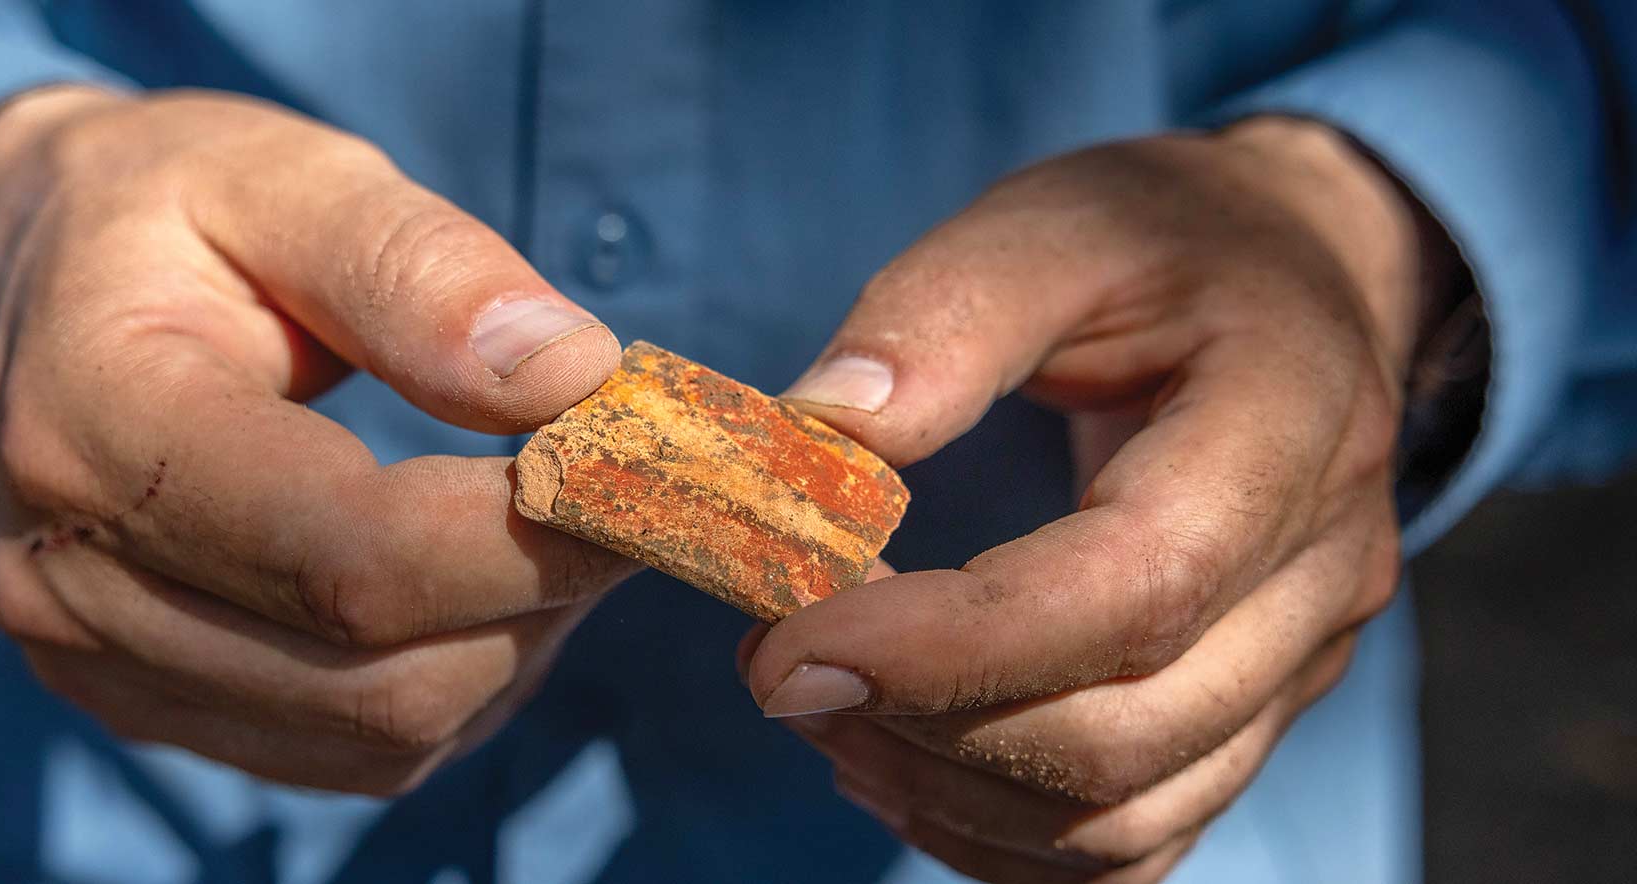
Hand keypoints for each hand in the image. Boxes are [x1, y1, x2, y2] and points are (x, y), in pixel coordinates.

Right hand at [0, 87, 637, 794]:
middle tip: (624, 494)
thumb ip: (418, 268)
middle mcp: (72, 584)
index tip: (646, 474)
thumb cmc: (171, 211)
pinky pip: (357, 751)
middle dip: (541, 595)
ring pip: (384, 733)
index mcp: (92, 428)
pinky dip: (458, 681)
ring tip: (548, 521)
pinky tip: (479, 582)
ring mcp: (102, 667)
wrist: (30, 279)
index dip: (527, 538)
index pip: (346, 555)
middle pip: (378, 676)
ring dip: (513, 644)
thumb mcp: (285, 176)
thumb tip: (571, 376)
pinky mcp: (151, 708)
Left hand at [744, 118, 1451, 879]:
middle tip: (773, 668)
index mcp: (1289, 426)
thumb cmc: (1164, 241)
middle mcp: (1321, 573)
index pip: (1134, 589)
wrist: (1298, 280)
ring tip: (815, 708)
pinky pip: (1135, 843)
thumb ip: (943, 312)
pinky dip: (999, 832)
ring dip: (943, 791)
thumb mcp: (1057, 220)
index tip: (788, 646)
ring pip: (1125, 819)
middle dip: (921, 725)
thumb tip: (818, 429)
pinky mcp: (1255, 714)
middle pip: (1124, 735)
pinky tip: (896, 760)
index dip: (953, 645)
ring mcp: (1301, 664)